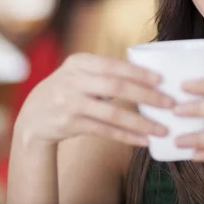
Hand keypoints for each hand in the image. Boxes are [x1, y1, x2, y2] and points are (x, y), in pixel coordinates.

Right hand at [14, 53, 174, 147]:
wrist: (33, 116)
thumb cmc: (68, 90)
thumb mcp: (79, 72)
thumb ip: (105, 71)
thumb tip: (149, 75)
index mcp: (78, 62)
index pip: (113, 66)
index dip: (138, 73)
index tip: (161, 80)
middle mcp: (72, 81)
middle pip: (116, 88)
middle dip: (146, 96)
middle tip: (169, 104)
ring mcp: (70, 104)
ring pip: (112, 114)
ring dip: (140, 122)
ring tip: (161, 129)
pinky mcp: (70, 125)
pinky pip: (105, 131)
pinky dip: (126, 136)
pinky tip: (143, 140)